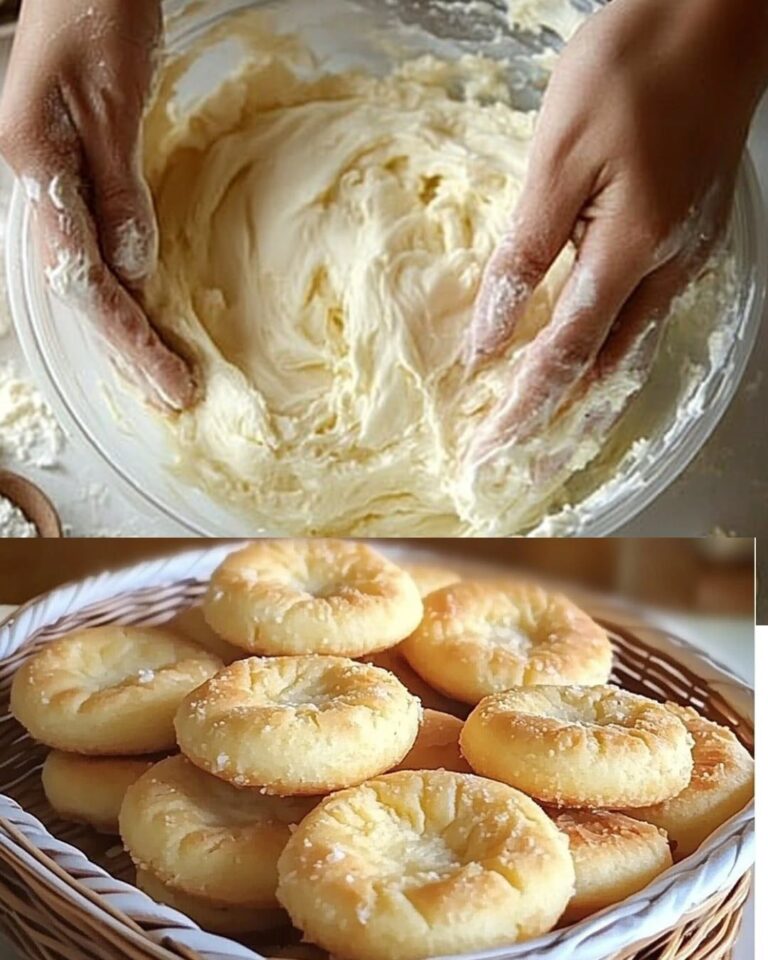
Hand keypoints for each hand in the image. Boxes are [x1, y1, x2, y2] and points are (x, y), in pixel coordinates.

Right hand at [0, 0, 195, 409]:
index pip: (84, 278)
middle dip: (127, 351)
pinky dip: (125, 291)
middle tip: (172, 397)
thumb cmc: (95, 9)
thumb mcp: (112, 98)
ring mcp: (54, 181)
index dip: (128, 336)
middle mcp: (38, 183)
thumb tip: (134, 270)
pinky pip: (98, 248)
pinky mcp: (77, 174)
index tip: (171, 379)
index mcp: (36, 166)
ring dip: (125, 332)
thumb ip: (119, 187)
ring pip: (87, 275)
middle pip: (82, 290)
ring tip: (159, 378)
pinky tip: (143, 318)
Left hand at [466, 0, 767, 461]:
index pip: (565, 355)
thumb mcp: (559, 158)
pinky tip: (586, 359)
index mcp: (630, 251)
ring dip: (582, 393)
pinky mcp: (686, 231)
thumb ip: (525, 253)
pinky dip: (605, 349)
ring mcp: (684, 252)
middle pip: (601, 367)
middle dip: (554, 420)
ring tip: (545, 429)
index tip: (488, 453)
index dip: (524, 408)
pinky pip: (641, 313)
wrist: (714, 11)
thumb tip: (492, 336)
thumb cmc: (631, 68)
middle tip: (517, 463)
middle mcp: (666, 267)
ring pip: (627, 345)